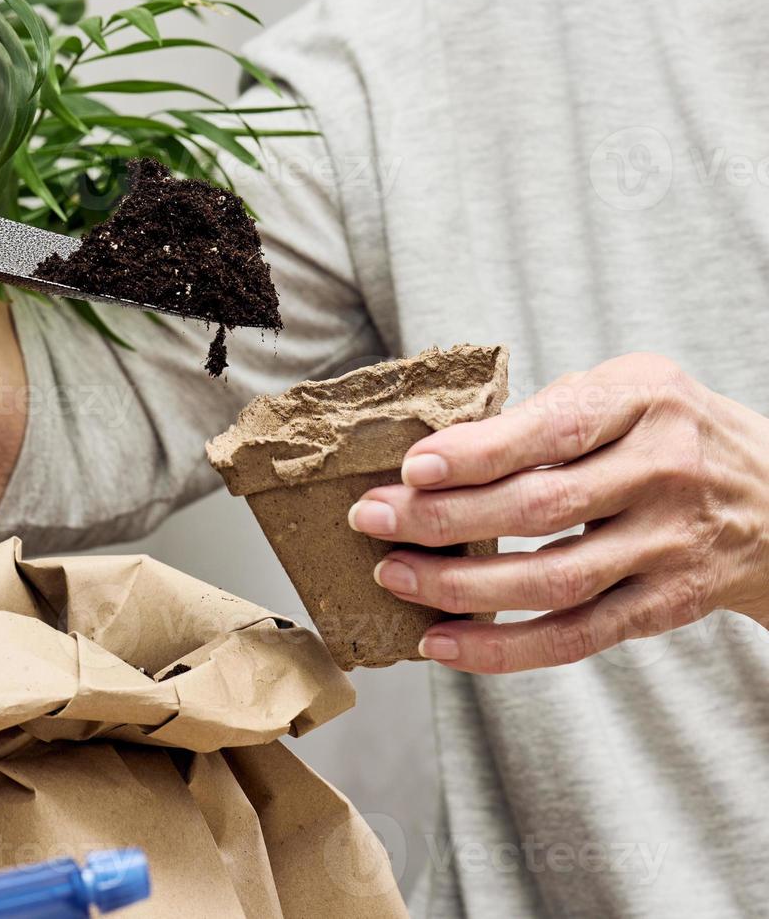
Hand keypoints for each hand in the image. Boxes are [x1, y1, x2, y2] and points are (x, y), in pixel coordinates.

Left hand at [346, 353, 768, 673]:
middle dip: (442, 518)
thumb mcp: (626, 389)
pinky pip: (576, 636)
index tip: (410, 468)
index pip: (553, 430)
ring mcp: (668, 543)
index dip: (477, 452)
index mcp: (644, 400)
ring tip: (392, 575)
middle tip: (370, 520)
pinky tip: (442, 643)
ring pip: (552, 580)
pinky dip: (503, 648)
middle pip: (538, 508)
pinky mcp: (665, 604)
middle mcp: (663, 470)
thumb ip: (549, 413)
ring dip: (459, 585)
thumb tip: (435, 456)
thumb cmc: (667, 432)